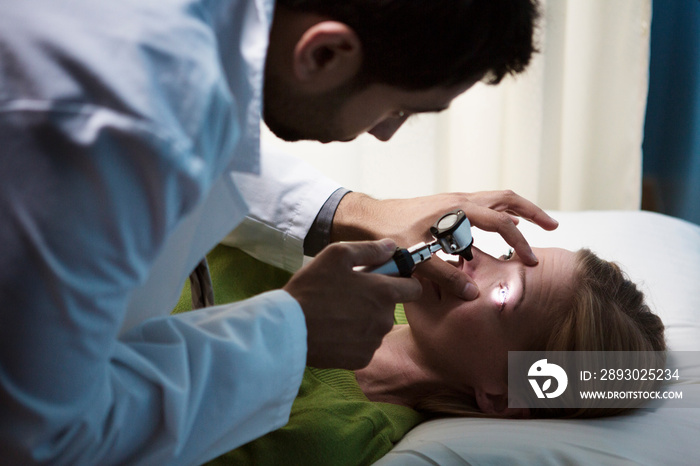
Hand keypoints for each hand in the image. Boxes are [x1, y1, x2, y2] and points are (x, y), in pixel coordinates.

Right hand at [283, 239, 421, 368]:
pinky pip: (365, 344)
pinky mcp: (361, 359)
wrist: (288, 329)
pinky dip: (354, 338)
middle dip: (376, 298)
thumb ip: (370, 249)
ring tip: (336, 312)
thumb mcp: (337, 255)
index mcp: (384, 292)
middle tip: (349, 292)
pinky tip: (334, 330)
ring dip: (364, 318)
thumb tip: (392, 247)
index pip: (415, 288)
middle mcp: (385, 319)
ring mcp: (374, 342)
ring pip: (376, 326)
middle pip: (391, 306)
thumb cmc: (312, 288)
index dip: (403, 280)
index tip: (388, 278)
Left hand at [330, 190, 557, 299]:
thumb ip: (444, 277)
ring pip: (495, 198)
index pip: (501, 223)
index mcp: (457, 212)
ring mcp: (453, 200)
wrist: (365, 217)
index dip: (520, 242)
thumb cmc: (387, 236)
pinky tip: (499, 228)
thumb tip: (474, 295)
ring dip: (517, 210)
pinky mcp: (446, 206)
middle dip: (532, 211)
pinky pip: (482, 204)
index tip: (532, 261)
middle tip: (552, 226)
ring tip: (534, 224)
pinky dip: (498, 213)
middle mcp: (459, 201)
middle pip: (506, 198)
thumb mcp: (414, 259)